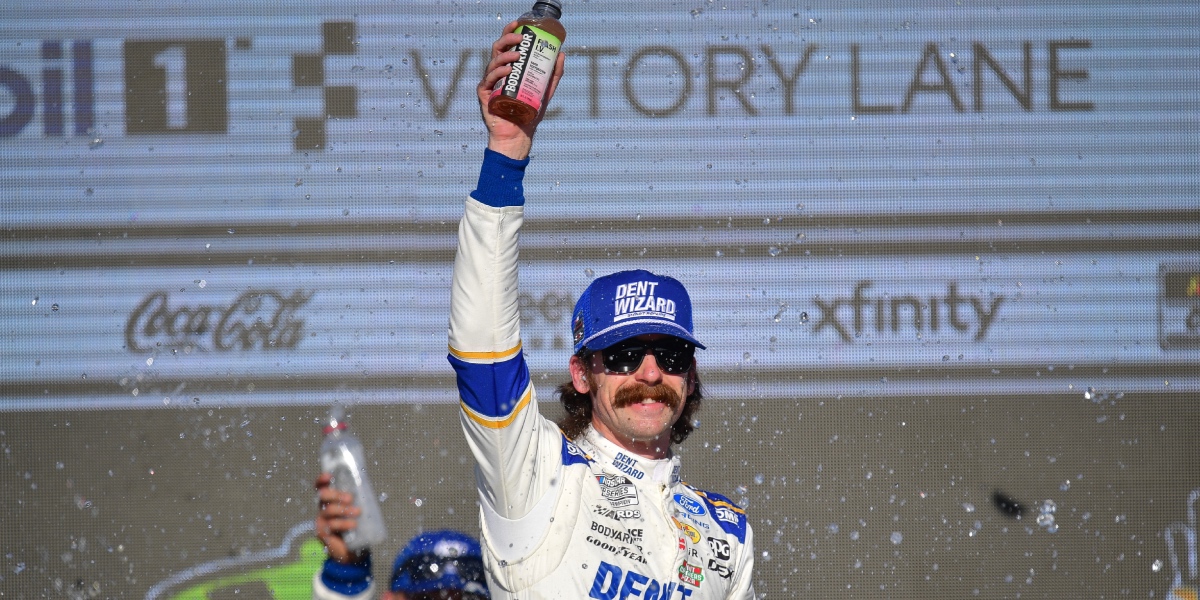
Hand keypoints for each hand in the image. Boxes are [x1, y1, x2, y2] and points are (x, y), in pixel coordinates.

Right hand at [314, 472, 365, 563]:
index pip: (320, 487)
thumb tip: (368, 483)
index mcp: (329, 501)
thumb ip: (358, 499)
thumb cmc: (355, 526)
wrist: (351, 551)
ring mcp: (321, 521)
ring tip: (358, 512)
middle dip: (336, 495)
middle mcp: (322, 508)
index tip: (328, 476)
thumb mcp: (356, 510)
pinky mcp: (322, 533)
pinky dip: (344, 523)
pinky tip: (353, 524)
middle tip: (351, 498)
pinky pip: (331, 525)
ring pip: (328, 510)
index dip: (321, 480)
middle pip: (322, 496)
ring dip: (344, 510)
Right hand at [477, 21, 565, 159]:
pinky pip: (489, 80)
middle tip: (520, 39)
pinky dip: (497, 73)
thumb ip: (553, 74)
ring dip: (505, 56)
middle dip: (507, 39)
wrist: (519, 135)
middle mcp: (497, 74)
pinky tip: (507, 70)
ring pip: (493, 62)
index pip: (507, 46)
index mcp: (509, 69)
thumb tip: (562, 54)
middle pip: (498, 50)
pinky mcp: (485, 95)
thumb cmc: (529, 113)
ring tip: (518, 55)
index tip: (519, 24)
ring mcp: (490, 83)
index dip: (510, 33)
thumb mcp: (545, 91)